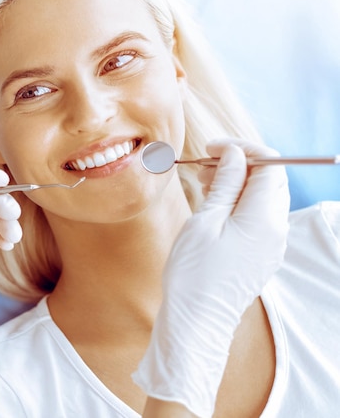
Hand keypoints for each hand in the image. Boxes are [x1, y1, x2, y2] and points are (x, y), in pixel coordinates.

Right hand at [133, 139, 289, 417]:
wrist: (196, 322)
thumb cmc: (193, 273)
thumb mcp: (205, 220)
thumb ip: (225, 184)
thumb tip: (235, 155)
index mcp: (264, 217)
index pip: (269, 164)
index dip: (242, 149)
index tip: (212, 147)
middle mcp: (276, 229)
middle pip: (270, 179)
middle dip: (240, 163)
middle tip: (205, 163)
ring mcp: (271, 244)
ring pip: (264, 198)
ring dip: (238, 183)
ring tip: (205, 181)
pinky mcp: (261, 255)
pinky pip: (258, 218)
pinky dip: (239, 203)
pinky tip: (214, 204)